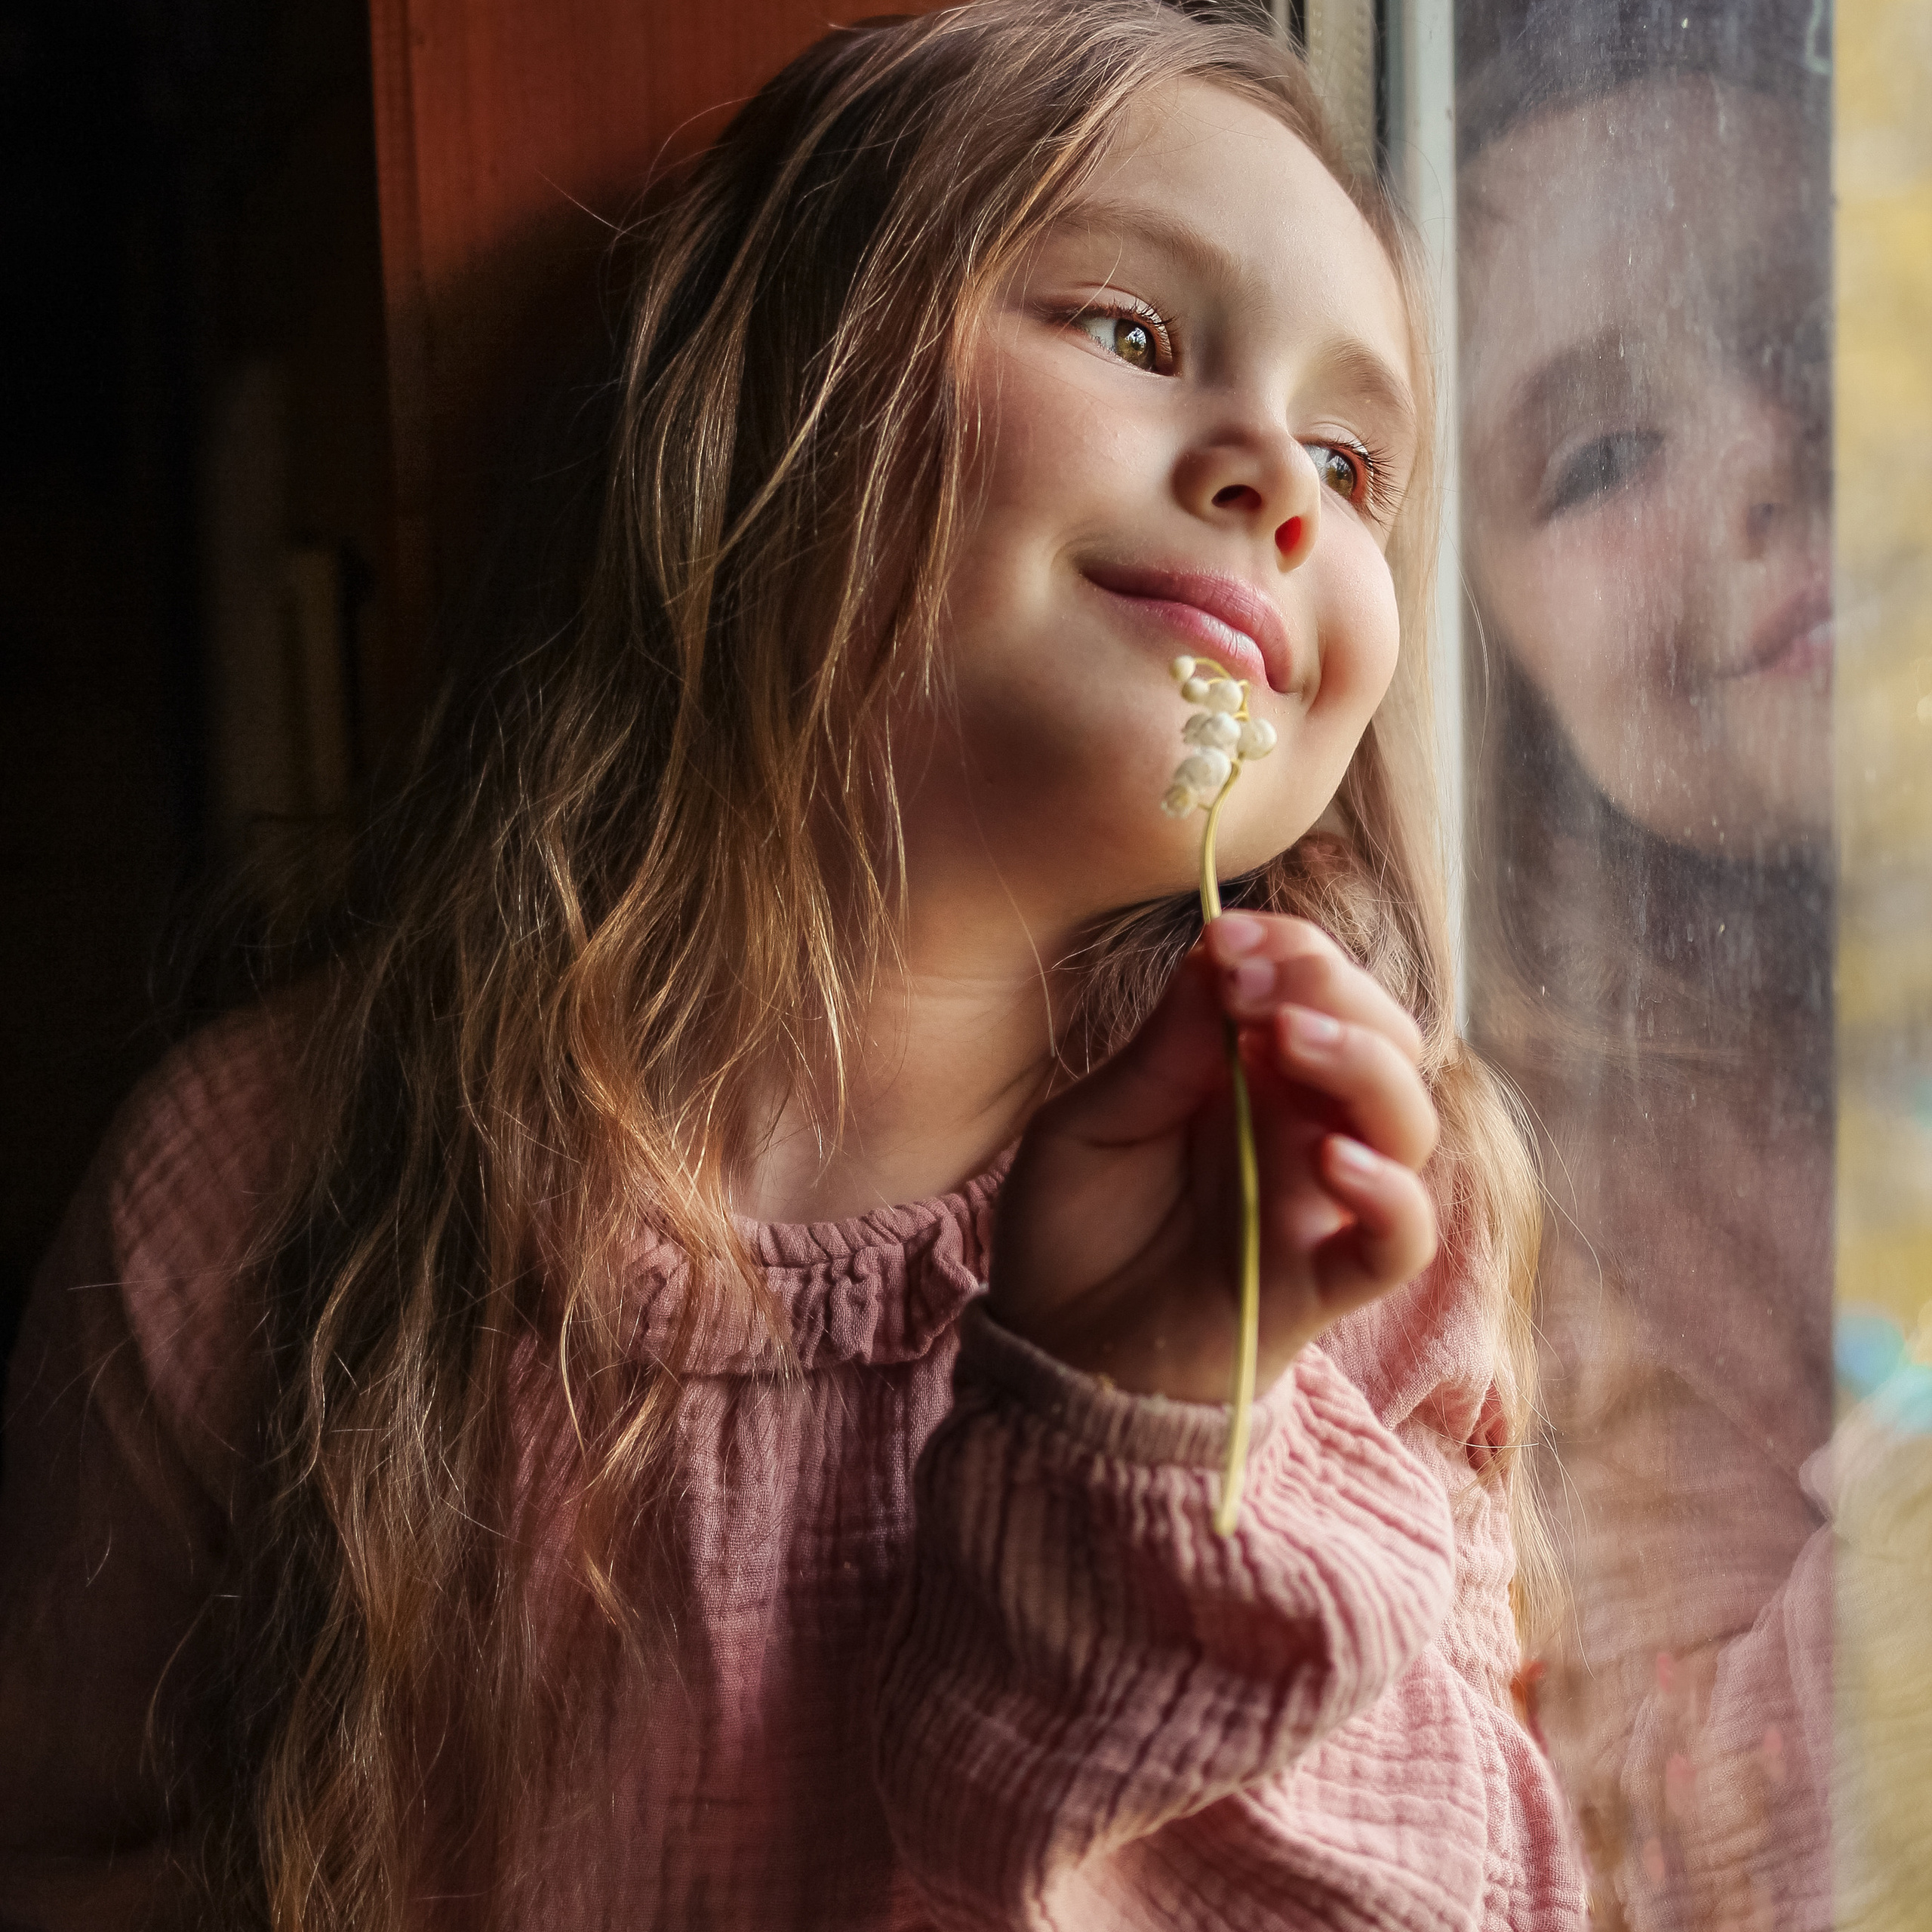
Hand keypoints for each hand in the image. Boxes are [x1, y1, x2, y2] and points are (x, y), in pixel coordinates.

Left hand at [988, 911, 1438, 1402]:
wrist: (1051, 1357)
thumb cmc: (1069, 1233)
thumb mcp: (1086, 1125)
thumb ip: (1156, 1053)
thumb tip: (1213, 956)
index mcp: (1247, 1076)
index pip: (1316, 987)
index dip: (1290, 947)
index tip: (1227, 935)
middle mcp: (1300, 1129)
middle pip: (1385, 1039)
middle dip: (1333, 989)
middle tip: (1252, 983)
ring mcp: (1320, 1204)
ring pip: (1407, 1122)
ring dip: (1364, 1065)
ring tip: (1287, 1039)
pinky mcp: (1325, 1281)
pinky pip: (1401, 1238)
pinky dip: (1389, 1194)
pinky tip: (1334, 1161)